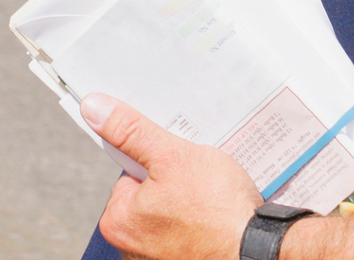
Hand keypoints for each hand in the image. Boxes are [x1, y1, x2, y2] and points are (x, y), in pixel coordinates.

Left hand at [84, 93, 265, 259]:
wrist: (258, 247)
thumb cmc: (217, 210)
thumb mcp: (172, 156)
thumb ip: (131, 132)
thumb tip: (95, 109)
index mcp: (118, 221)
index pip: (129, 173)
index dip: (155, 159)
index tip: (174, 158)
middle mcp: (132, 246)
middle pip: (149, 191)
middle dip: (173, 179)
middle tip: (197, 178)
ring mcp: (160, 256)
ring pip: (171, 208)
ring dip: (189, 197)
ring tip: (210, 194)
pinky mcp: (187, 256)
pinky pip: (188, 226)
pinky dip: (201, 217)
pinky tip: (217, 211)